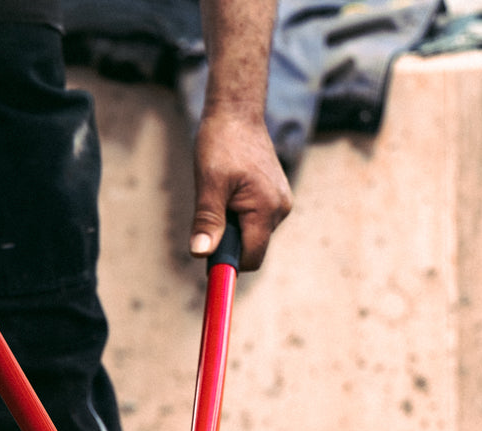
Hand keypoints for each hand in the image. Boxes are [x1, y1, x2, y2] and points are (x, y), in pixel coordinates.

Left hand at [190, 0, 291, 269]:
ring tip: (219, 194)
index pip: (250, 257)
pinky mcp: (275, 196)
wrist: (237, 112)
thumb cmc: (221, 143)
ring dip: (232, 226)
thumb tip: (201, 254)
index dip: (228, 265)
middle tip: (208, 214)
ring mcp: (280, 202)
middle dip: (228, 241)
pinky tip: (229, 191)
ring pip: (252, 233)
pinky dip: (238, 214)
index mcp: (266, 208)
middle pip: (252, 247)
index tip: (207, 266)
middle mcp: (280, 209)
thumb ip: (207, 221)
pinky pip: (255, 219)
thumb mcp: (208, 184)